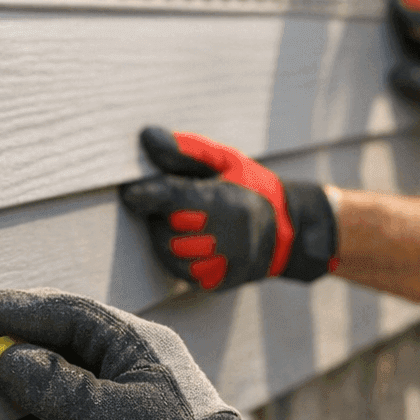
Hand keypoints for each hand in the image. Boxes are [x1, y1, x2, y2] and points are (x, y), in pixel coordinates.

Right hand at [0, 289, 303, 419]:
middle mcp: (117, 371)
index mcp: (130, 344)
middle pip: (49, 360)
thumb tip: (9, 361)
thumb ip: (53, 385)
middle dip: (16, 383)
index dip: (25, 312)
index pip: (70, 314)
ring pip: (44, 405)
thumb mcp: (105, 412)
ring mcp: (107, 410)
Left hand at [119, 127, 336, 290]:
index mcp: (229, 202)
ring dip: (167, 238)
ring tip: (182, 224)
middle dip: (161, 217)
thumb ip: (184, 151)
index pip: (179, 200)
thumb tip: (147, 136)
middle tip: (171, 205)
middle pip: (169, 231)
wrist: (288, 229)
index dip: (150, 196)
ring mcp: (227, 264)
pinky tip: (192, 244)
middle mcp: (229, 237)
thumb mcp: (223, 160)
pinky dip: (179, 258)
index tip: (130, 193)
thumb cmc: (249, 186)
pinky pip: (184, 274)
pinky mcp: (222, 283)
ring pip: (173, 255)